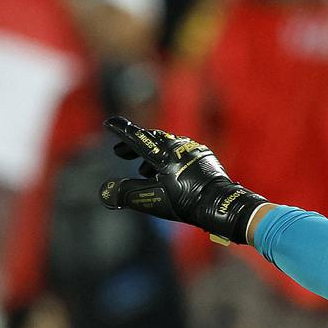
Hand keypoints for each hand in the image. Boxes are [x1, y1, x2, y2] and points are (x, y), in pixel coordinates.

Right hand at [98, 117, 265, 243]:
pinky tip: (168, 172)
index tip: (109, 123)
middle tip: (120, 151)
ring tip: (143, 170)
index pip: (137, 138)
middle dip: (134, 145)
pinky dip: (169, 159)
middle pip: (151, 139)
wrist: (222, 203)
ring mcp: (193, 150)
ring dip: (151, 155)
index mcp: (163, 155)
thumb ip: (127, 193)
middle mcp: (178, 147)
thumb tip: (105, 192)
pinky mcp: (204, 156)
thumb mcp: (153, 200)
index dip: (121, 131)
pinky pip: (181, 151)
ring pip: (167, 146)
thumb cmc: (187, 202)